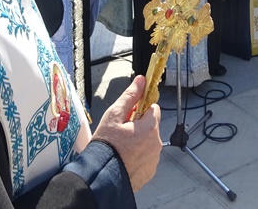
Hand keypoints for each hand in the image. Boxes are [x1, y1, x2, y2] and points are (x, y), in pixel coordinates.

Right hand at [91, 75, 160, 191]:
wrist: (100, 177)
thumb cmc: (105, 146)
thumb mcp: (114, 115)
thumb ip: (130, 96)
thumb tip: (141, 80)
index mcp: (150, 127)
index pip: (153, 108)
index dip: (140, 109)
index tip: (129, 114)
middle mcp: (156, 143)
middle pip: (151, 125)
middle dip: (139, 125)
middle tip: (120, 131)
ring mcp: (154, 159)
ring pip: (149, 142)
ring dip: (139, 141)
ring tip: (120, 147)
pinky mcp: (149, 172)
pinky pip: (146, 157)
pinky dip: (138, 156)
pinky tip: (124, 158)